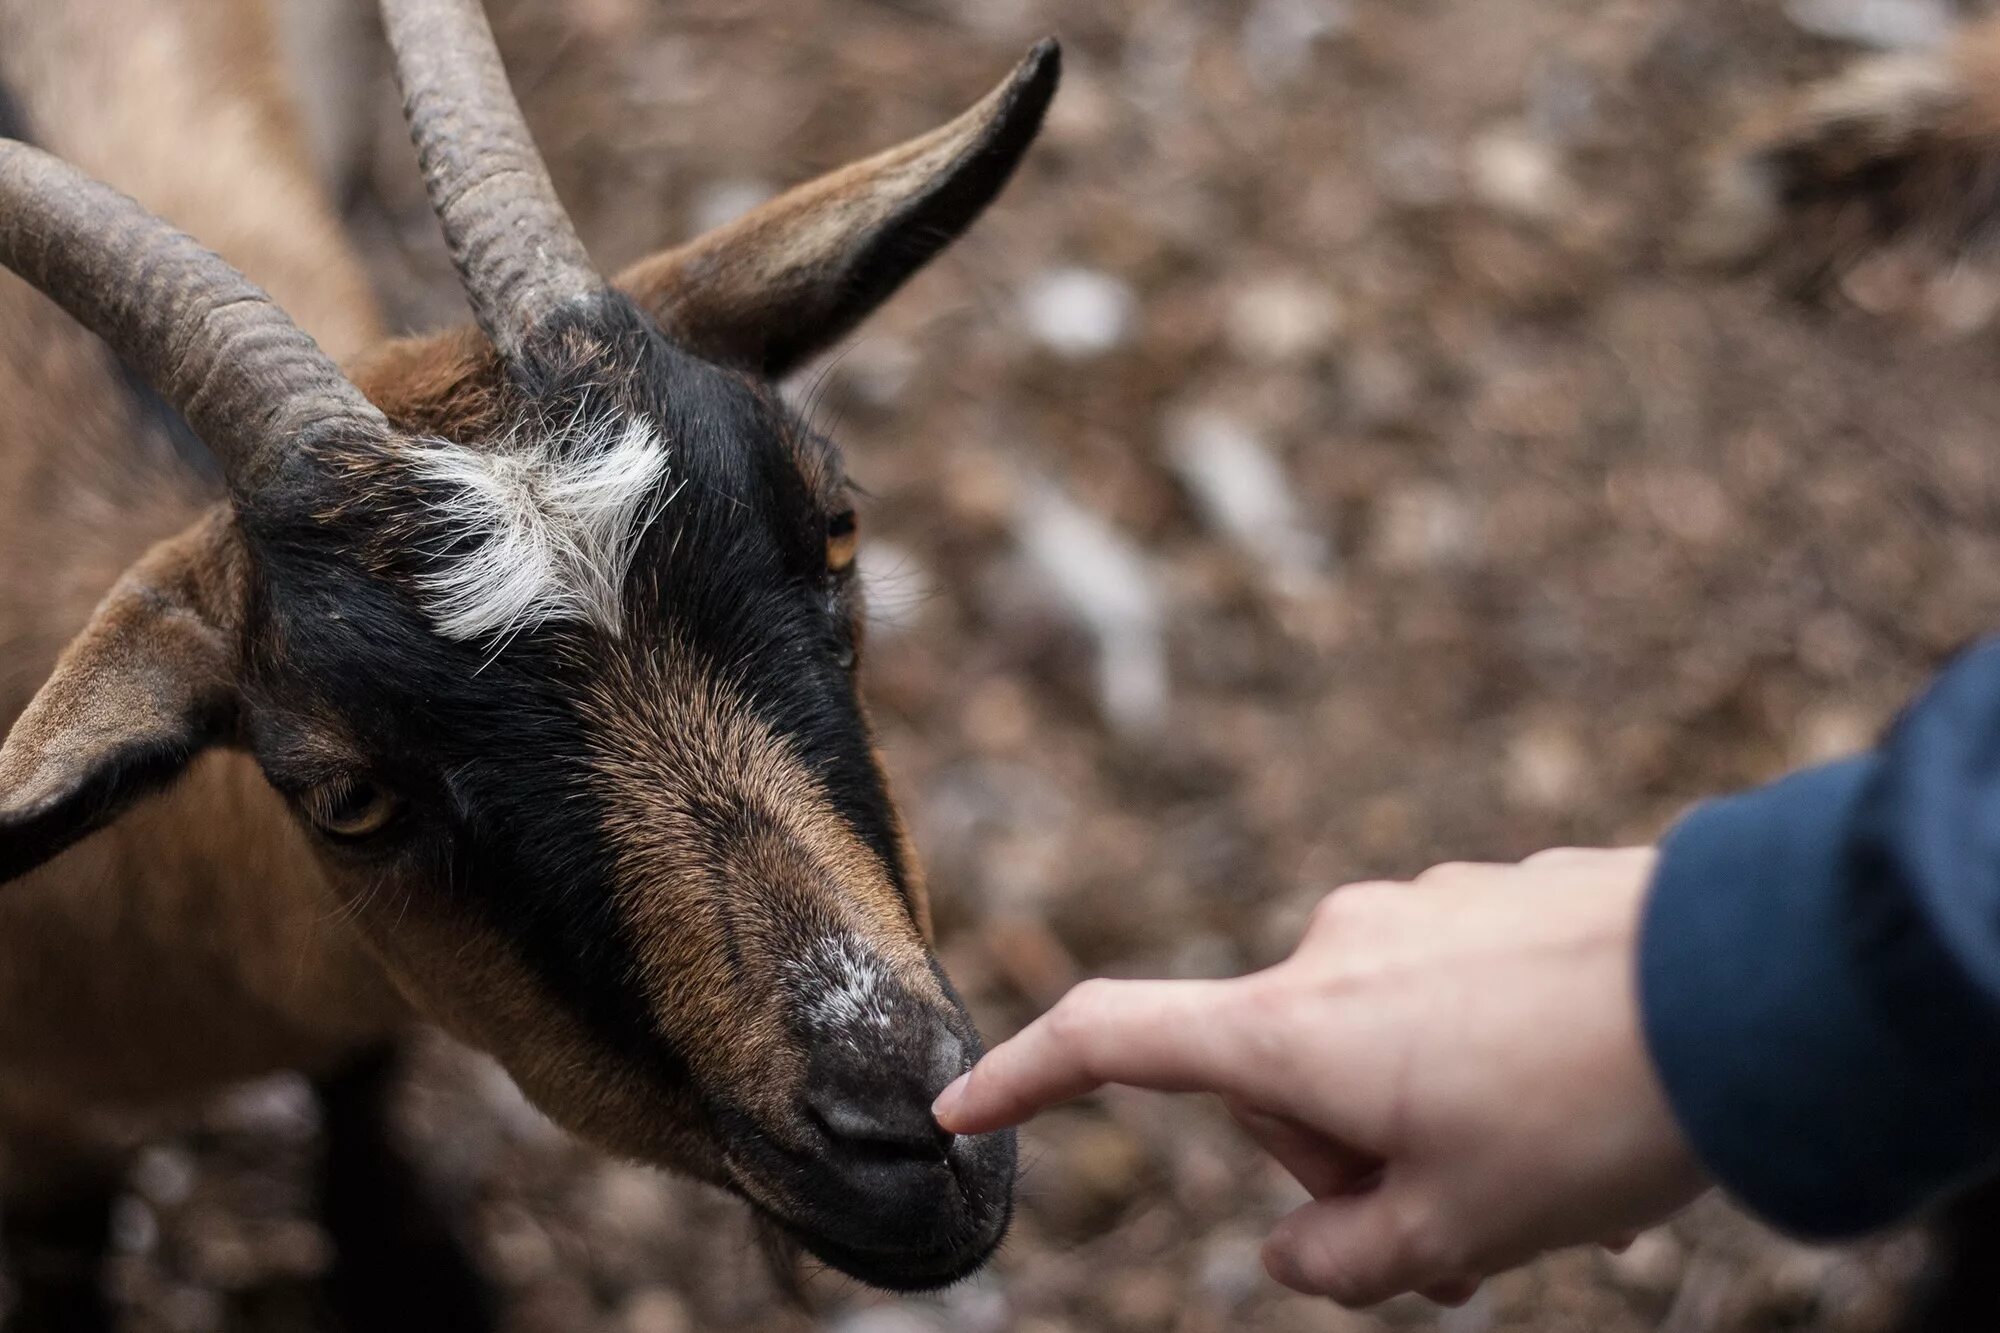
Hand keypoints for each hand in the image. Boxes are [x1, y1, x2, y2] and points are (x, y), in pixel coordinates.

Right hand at [933, 848, 1710, 1305]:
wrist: (1745, 987)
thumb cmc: (1584, 1113)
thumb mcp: (1451, 1230)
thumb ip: (1341, 1259)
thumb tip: (1299, 1249)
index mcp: (1295, 1028)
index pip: (1114, 1039)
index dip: (1023, 1077)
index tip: (956, 1107)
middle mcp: (1333, 948)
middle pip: (1277, 1083)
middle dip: (1342, 1164)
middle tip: (1459, 1241)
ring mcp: (1414, 912)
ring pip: (1367, 1046)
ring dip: (1418, 1122)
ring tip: (1540, 1181)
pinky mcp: (1486, 898)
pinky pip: (1439, 999)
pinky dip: (1471, 1065)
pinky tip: (1570, 1104)